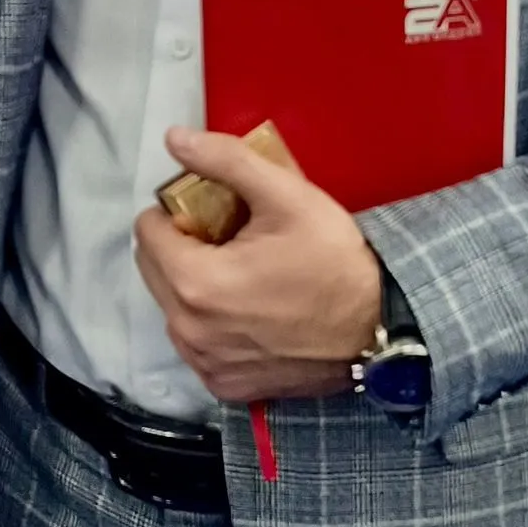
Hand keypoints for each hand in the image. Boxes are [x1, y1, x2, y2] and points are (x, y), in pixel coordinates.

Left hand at [131, 127, 384, 402]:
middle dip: (179, 245)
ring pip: (171, 306)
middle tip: (228, 236)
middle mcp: (189, 331)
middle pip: (152, 268)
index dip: (175, 209)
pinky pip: (195, 342)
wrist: (381, 329)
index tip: (211, 209)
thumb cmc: (334, 259)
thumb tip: (174, 138)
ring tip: (241, 271)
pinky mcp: (225, 388)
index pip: (147, 231)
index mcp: (195, 283)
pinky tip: (248, 309)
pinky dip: (209, 322)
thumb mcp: (286, 195)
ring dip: (191, 283)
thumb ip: (225, 161)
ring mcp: (206, 364)